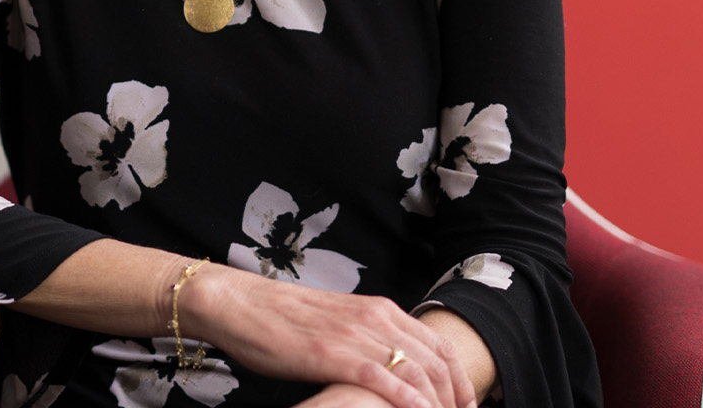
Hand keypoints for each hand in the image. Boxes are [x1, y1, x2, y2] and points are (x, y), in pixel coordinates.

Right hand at [181, 265, 477, 407]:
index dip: (460, 381)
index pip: (439, 346)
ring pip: (415, 371)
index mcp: (380, 309)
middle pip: (436, 361)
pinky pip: (382, 379)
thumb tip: (397, 370)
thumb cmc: (287, 321)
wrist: (243, 304)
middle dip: (456, 398)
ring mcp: (355, 333)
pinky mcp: (333, 352)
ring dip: (437, 403)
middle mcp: (375, 316)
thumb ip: (370, 341)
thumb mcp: (340, 326)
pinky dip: (406, 401)